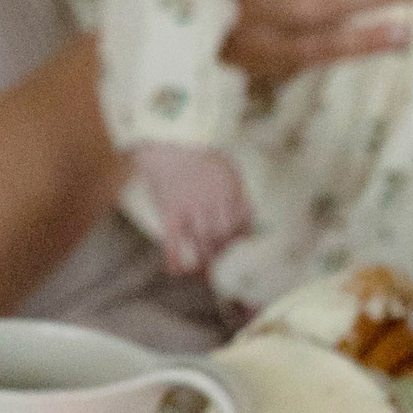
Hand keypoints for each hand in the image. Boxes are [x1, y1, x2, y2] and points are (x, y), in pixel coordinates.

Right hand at [130, 142, 252, 275]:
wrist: (165, 140)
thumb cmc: (197, 153)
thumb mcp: (225, 166)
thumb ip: (236, 191)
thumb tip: (247, 220)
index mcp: (230, 188)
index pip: (243, 222)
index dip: (241, 235)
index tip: (236, 242)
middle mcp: (213, 201)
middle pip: (224, 236)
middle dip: (224, 249)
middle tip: (219, 256)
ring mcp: (191, 208)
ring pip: (204, 243)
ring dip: (205, 258)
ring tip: (204, 265)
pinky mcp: (169, 212)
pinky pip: (173, 243)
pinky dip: (174, 260)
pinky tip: (176, 271)